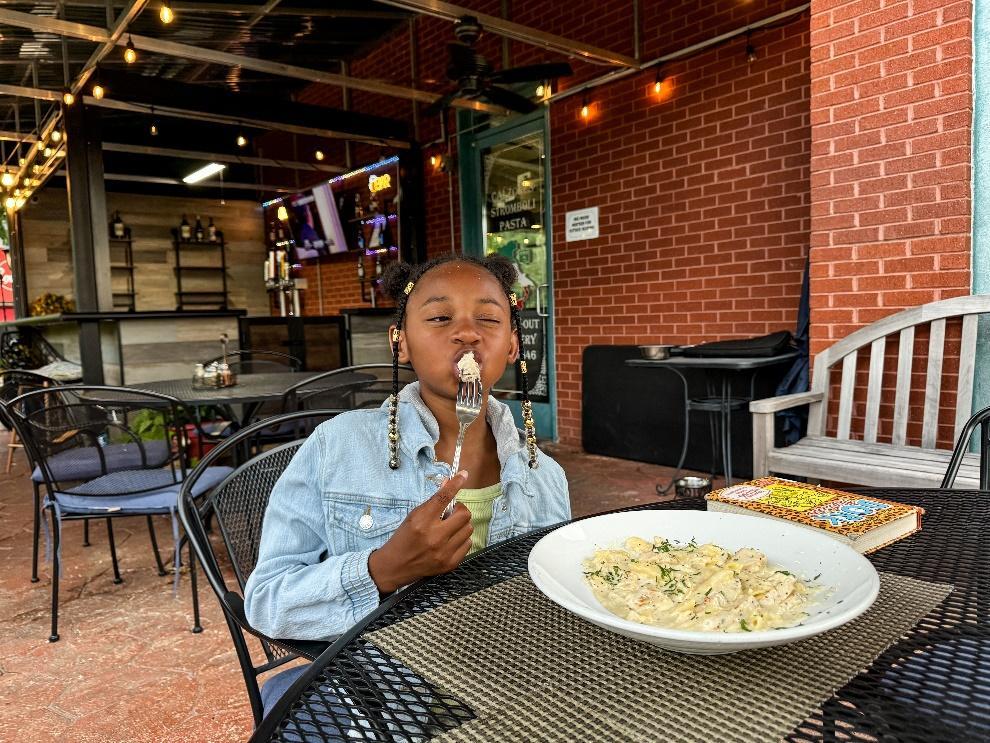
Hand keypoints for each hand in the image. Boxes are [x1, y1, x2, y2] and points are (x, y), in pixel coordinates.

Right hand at [368, 471, 472, 593]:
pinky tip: (450, 541)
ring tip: (449, 528)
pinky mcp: (450, 563)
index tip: (463, 475)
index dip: (455, 484)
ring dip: (461, 525)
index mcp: (422, 521)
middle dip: (459, 510)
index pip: (444, 497)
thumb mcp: (414, 516)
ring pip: (468, 529)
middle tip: (451, 513)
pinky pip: (468, 544)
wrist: (395, 566)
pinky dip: (461, 539)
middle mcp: (435, 536)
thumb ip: (433, 502)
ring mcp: (444, 552)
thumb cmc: (404, 537)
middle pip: (464, 514)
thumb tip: (448, 483)